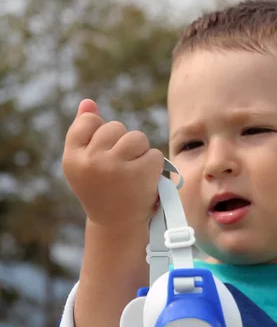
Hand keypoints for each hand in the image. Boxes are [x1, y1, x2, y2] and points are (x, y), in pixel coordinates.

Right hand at [62, 99, 163, 229]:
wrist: (118, 225)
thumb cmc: (103, 189)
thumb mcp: (87, 163)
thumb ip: (85, 132)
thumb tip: (87, 101)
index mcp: (72, 158)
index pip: (88, 122)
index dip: (100, 135)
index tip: (102, 157)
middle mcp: (90, 161)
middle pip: (115, 127)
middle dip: (122, 143)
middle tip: (120, 169)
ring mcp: (115, 167)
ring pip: (136, 137)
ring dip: (140, 152)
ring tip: (133, 173)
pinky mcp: (139, 173)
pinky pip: (154, 153)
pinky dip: (154, 166)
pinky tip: (145, 182)